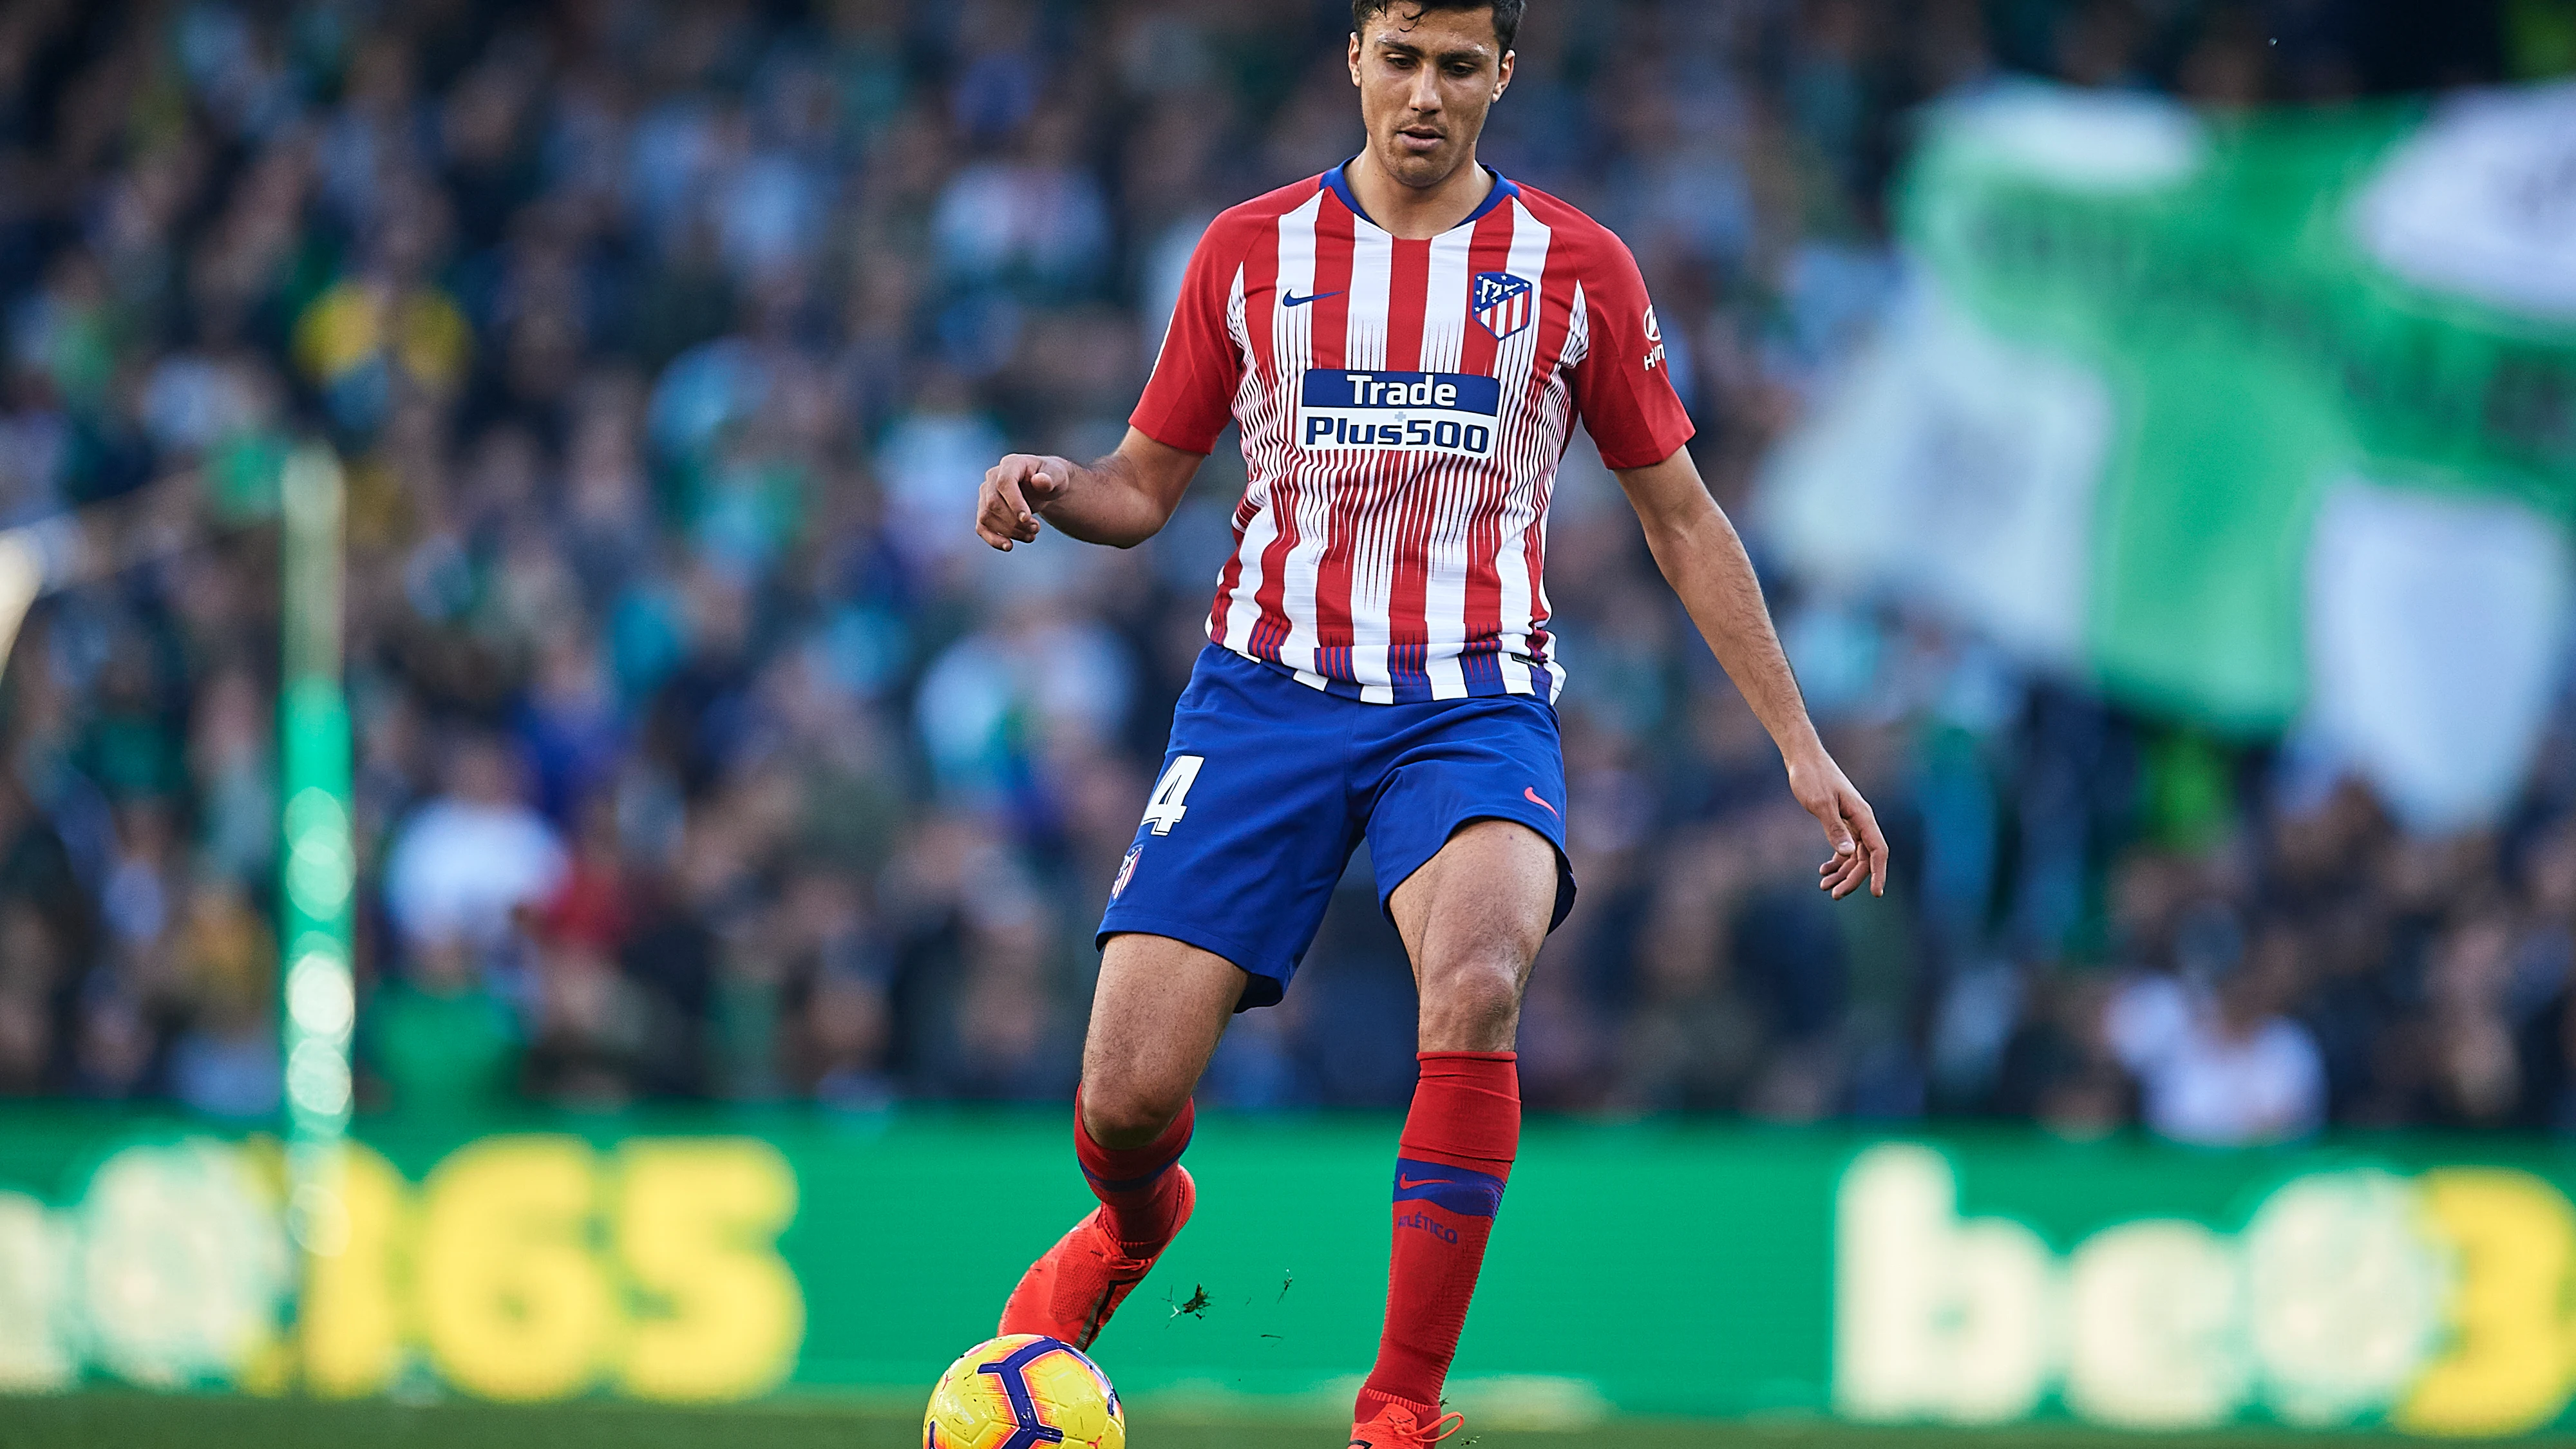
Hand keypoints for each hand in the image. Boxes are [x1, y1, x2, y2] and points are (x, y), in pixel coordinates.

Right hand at [975, 454, 1072, 550]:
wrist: (1044, 487)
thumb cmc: (1051, 479)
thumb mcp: (1058, 476)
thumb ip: (1051, 478)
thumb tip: (1040, 481)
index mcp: (1010, 464)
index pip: (1004, 483)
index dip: (1014, 502)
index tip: (1028, 518)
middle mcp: (993, 476)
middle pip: (993, 503)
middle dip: (1015, 521)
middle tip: (1036, 528)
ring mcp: (986, 493)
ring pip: (986, 517)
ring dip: (1009, 532)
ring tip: (1032, 535)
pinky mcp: (985, 509)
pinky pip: (981, 527)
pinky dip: (993, 539)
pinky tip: (1009, 546)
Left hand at [1787, 746, 1887, 899]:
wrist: (1802, 757)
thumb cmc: (1811, 777)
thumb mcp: (1820, 803)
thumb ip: (1834, 828)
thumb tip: (1847, 853)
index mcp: (1862, 816)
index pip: (1878, 850)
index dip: (1879, 873)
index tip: (1876, 893)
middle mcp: (1861, 820)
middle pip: (1865, 857)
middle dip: (1852, 878)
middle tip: (1833, 894)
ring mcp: (1851, 820)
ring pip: (1854, 854)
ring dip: (1842, 872)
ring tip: (1824, 886)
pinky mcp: (1840, 819)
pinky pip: (1845, 846)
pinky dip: (1836, 861)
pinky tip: (1824, 870)